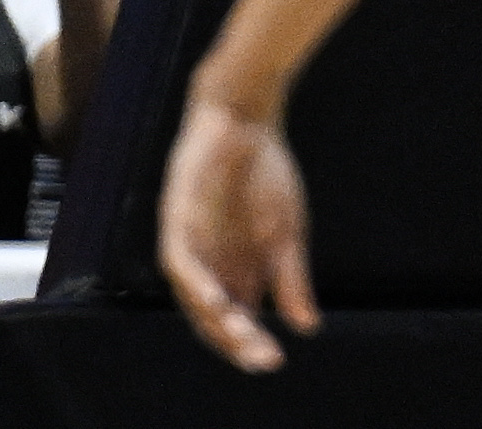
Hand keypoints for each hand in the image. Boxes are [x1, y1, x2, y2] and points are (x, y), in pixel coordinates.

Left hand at [162, 93, 320, 371]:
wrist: (246, 121)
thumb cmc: (265, 175)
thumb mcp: (286, 234)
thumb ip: (291, 280)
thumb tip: (307, 327)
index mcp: (232, 272)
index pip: (235, 322)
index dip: (251, 344)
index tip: (276, 360)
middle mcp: (206, 268)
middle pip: (215, 319)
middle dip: (237, 342)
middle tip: (263, 359)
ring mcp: (188, 248)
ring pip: (194, 300)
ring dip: (216, 321)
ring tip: (241, 338)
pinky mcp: (174, 225)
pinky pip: (179, 265)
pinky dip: (197, 285)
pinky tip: (216, 299)